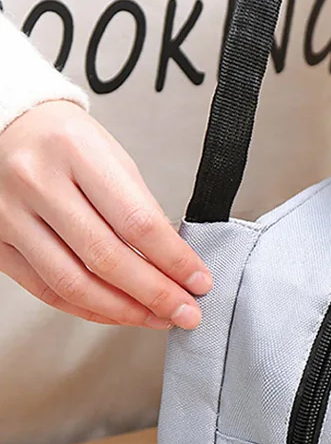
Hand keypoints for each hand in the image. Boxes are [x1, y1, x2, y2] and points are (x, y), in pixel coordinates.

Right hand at [0, 101, 210, 328]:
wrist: (8, 127)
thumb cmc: (65, 140)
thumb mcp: (114, 158)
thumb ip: (142, 209)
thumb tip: (174, 263)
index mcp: (76, 152)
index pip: (137, 221)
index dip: (174, 260)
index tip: (198, 280)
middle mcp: (37, 182)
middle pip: (106, 258)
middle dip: (155, 294)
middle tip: (185, 310)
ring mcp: (10, 215)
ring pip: (73, 283)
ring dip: (124, 310)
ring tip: (157, 317)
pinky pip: (46, 290)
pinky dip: (87, 308)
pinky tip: (117, 311)